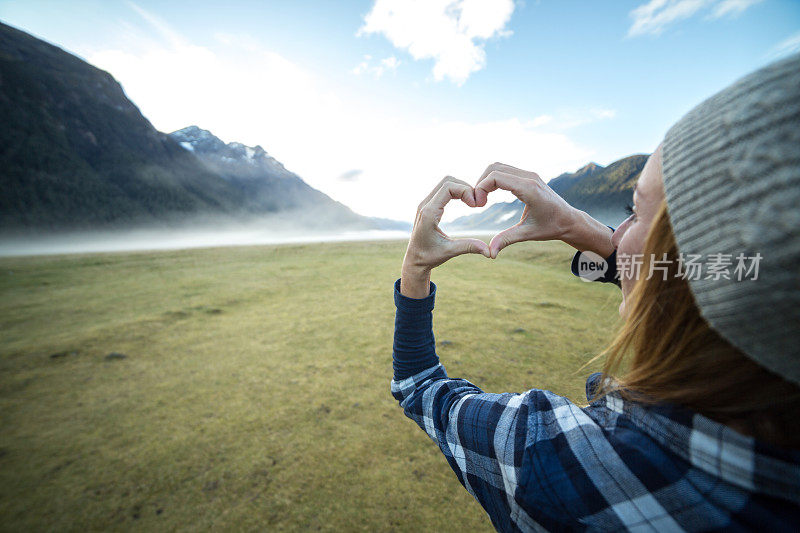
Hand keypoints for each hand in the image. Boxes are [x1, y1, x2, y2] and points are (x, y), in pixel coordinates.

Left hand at [401, 177, 490, 297]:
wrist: (414, 260)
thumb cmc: (429, 257)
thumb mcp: (450, 252)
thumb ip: (469, 247)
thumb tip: (489, 251)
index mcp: (429, 213)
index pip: (448, 187)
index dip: (465, 190)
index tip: (475, 205)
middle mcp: (425, 205)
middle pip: (447, 181)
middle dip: (465, 187)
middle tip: (477, 202)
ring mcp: (425, 204)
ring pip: (445, 183)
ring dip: (461, 188)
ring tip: (472, 202)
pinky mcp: (428, 206)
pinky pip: (442, 190)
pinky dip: (456, 191)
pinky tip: (465, 202)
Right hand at [475, 162, 577, 257]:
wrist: (569, 220)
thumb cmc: (551, 227)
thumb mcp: (528, 234)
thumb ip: (507, 239)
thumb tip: (490, 253)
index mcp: (529, 188)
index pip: (495, 177)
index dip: (481, 188)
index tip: (478, 205)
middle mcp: (529, 177)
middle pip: (494, 167)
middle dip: (480, 183)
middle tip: (478, 203)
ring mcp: (529, 174)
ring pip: (498, 166)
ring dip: (486, 180)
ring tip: (482, 199)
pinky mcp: (528, 176)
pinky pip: (506, 170)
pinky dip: (494, 179)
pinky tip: (491, 195)